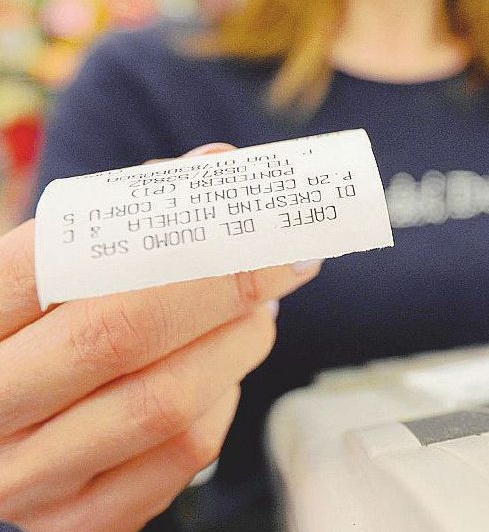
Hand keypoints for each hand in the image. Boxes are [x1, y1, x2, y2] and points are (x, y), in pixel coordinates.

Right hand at [0, 146, 321, 530]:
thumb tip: (220, 167)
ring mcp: (27, 476)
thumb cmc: (42, 332)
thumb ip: (126, 217)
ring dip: (239, 344)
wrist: (2, 429)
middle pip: (120, 334)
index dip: (167, 230)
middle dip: (224, 287)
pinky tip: (222, 374)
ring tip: (260, 312)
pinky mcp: (80, 521)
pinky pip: (183, 455)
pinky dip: (224, 402)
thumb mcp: (56, 271)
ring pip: (167, 402)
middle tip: (284, 260)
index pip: (59, 261)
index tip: (250, 217)